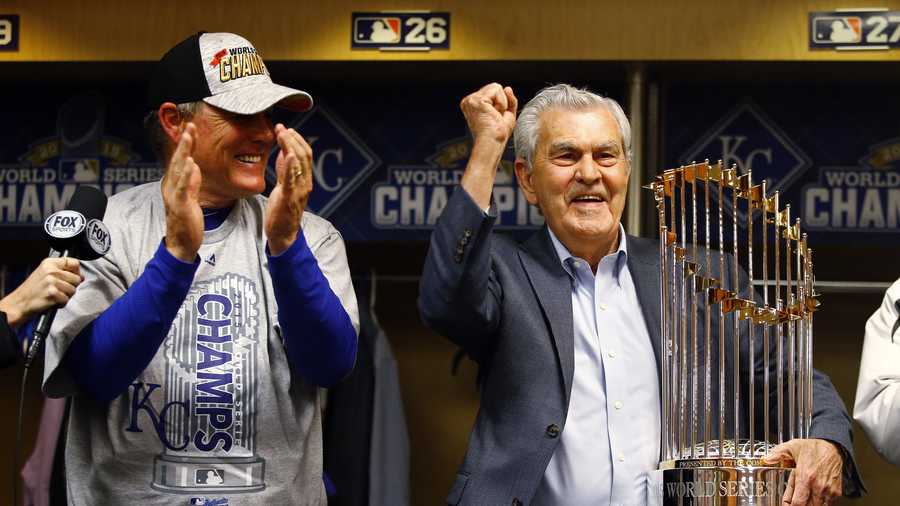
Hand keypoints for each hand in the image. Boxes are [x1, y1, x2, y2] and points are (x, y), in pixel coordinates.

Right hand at [0, 257, 82, 326]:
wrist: (19, 303)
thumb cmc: (32, 290)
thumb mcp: (45, 274)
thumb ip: (62, 272)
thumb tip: (81, 276)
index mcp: (49, 263)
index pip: (74, 263)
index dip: (77, 272)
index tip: (74, 277)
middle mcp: (51, 271)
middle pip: (76, 278)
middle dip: (71, 287)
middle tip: (59, 290)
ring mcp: (52, 282)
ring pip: (73, 290)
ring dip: (66, 296)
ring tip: (54, 296)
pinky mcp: (52, 293)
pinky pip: (66, 299)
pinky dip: (61, 303)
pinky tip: (52, 301)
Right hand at [161, 123, 202, 261]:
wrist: (182, 243)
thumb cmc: (187, 220)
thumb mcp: (191, 197)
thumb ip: (192, 182)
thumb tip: (194, 167)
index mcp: (174, 183)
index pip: (181, 159)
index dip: (186, 144)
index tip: (192, 128)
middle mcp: (171, 186)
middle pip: (178, 159)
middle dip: (184, 142)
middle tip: (190, 125)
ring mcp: (174, 194)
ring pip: (178, 168)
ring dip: (184, 151)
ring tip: (189, 135)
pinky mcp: (180, 204)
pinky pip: (183, 186)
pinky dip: (187, 174)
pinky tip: (191, 162)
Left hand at [265, 123, 312, 255]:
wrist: (283, 235)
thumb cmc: (283, 211)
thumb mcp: (284, 186)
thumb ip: (285, 171)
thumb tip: (283, 152)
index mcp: (304, 180)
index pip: (305, 154)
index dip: (296, 140)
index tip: (285, 129)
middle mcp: (305, 183)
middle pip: (304, 155)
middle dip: (293, 139)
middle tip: (281, 127)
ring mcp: (298, 191)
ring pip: (299, 163)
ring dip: (290, 145)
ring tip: (282, 133)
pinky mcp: (289, 198)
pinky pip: (291, 179)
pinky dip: (290, 165)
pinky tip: (286, 153)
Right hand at [459, 84, 517, 208]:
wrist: (493, 144)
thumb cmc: (498, 135)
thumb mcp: (506, 115)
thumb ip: (509, 100)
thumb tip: (508, 88)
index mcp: (473, 104)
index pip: (493, 91)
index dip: (500, 104)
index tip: (495, 118)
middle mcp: (468, 101)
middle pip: (495, 87)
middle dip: (501, 102)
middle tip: (495, 118)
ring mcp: (470, 100)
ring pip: (496, 87)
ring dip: (501, 103)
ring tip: (494, 117)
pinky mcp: (476, 100)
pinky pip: (497, 90)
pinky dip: (501, 103)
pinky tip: (494, 114)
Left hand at [763, 438, 842, 504]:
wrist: (833, 447)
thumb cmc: (813, 448)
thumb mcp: (791, 447)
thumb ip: (777, 454)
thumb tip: (766, 460)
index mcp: (805, 477)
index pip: (798, 503)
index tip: (786, 504)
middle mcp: (818, 486)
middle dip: (799, 505)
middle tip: (793, 500)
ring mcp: (829, 491)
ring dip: (809, 504)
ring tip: (802, 496)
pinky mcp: (836, 492)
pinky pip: (826, 504)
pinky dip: (818, 503)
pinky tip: (812, 496)